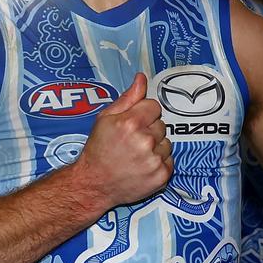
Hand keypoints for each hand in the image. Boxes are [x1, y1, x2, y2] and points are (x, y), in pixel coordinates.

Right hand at [75, 73, 172, 209]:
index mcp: (130, 123)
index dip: (143, 114)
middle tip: (131, 142)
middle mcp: (145, 141)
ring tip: (136, 155)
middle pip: (161, 124)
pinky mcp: (161, 176)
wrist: (94, 184)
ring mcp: (154, 160)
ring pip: (166, 142)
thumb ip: (128, 98)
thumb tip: (142, 78)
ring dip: (155, 147)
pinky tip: (142, 166)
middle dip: (149, 130)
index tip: (131, 125)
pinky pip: (169, 160)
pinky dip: (158, 163)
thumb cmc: (98, 150)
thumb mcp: (105, 119)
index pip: (154, 106)